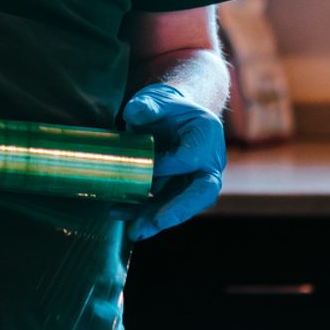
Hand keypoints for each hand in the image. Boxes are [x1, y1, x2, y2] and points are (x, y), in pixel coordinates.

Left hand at [118, 83, 224, 240]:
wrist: (170, 116)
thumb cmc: (166, 106)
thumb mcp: (157, 98)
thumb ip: (148, 105)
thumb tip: (134, 113)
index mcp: (207, 134)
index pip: (190, 159)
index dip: (168, 166)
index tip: (146, 167)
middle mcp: (208, 163)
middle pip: (202, 194)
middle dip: (179, 210)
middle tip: (157, 222)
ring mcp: (194, 180)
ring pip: (180, 207)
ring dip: (156, 219)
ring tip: (134, 230)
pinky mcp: (177, 192)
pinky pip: (162, 206)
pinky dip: (142, 213)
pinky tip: (120, 214)